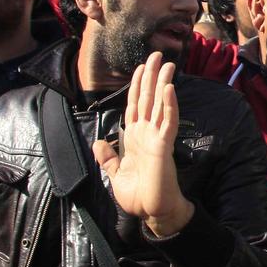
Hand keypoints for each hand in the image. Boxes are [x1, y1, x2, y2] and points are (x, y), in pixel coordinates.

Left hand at [93, 52, 193, 236]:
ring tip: (168, 63)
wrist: (152, 212)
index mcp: (135, 137)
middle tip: (157, 55)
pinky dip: (168, 105)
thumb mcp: (115, 175)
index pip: (135, 105)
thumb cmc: (138, 195)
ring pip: (160, 104)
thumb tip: (98, 143)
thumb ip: (108, 158)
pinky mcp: (164, 146)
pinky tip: (168, 89)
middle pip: (148, 98)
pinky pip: (167, 122)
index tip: (141, 67)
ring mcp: (156, 138)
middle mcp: (146, 133)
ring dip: (163, 83)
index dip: (137, 85)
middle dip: (151, 76)